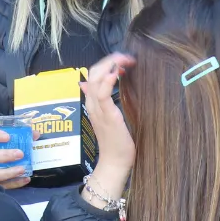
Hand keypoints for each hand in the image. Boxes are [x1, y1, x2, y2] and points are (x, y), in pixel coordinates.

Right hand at [0, 129, 29, 188]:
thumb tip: (35, 134)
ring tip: (22, 169)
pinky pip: (1, 185)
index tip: (8, 136)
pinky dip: (14, 183)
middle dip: (4, 156)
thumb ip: (19, 136)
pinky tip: (25, 178)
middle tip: (20, 154)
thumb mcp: (3, 140)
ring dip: (8, 172)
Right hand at [83, 53, 135, 197]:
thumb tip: (102, 90)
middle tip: (127, 57)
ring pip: (95, 78)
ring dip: (110, 64)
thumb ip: (107, 102)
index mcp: (94, 102)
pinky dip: (107, 80)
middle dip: (110, 59)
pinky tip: (116, 73)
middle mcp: (92, 103)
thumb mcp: (112, 117)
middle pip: (93, 71)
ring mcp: (98, 109)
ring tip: (124, 60)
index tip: (125, 62)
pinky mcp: (107, 115)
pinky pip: (101, 93)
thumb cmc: (117, 142)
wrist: (115, 162)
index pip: (95, 74)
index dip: (108, 63)